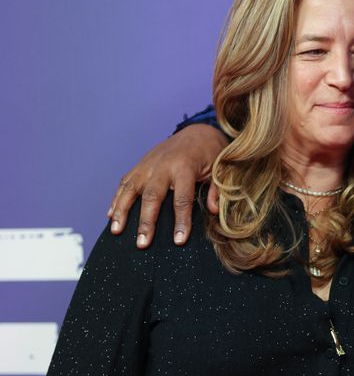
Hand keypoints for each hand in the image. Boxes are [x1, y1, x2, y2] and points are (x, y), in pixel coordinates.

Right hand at [108, 125, 226, 247]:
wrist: (197, 132)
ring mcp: (148, 165)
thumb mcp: (220, 170)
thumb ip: (216, 190)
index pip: (182, 199)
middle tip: (142, 243)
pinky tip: (111, 216)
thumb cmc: (210, 153)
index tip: (179, 241)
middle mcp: (162, 166)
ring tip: (116, 231)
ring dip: (122, 211)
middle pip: (152, 197)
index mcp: (185, 167)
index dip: (181, 221)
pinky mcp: (140, 165)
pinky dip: (116, 199)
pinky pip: (125, 182)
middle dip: (146, 222)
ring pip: (131, 189)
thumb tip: (212, 210)